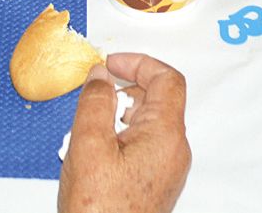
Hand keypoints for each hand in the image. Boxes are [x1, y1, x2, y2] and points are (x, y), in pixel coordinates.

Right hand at [58, 53, 189, 212]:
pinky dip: (121, 138)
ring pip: (148, 125)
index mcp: (165, 135)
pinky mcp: (157, 184)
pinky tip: (95, 153)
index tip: (112, 63)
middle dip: (124, 90)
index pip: (166, 79)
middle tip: (95, 94)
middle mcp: (174, 151)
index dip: (138, 63)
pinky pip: (144, 147)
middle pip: (158, 101)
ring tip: (88, 131)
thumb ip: (95, 101)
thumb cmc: (101, 209)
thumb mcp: (88, 145)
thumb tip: (102, 75)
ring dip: (119, 117)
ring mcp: (168, 170)